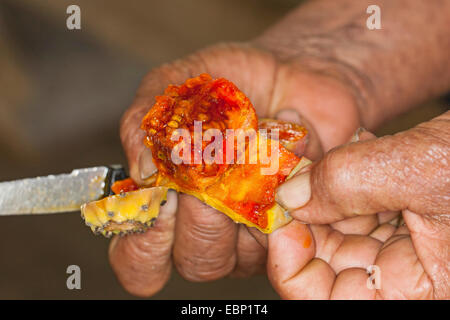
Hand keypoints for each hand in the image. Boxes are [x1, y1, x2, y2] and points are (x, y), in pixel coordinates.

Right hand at [109, 42, 361, 296]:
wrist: (290, 74)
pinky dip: (286, 184)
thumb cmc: (224, 89)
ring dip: (249, 198)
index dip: (146, 243)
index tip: (164, 199)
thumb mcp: (173, 90)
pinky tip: (287, 145)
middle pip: (197, 261)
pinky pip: (291, 229)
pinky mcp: (295, 225)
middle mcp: (210, 230)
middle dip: (204, 216)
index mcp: (169, 209)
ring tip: (254, 146)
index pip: (141, 261)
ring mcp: (255, 235)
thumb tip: (141, 172)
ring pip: (248, 253)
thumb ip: (145, 125)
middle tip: (215, 167)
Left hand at [271, 112, 449, 298]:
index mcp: (425, 295)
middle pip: (328, 264)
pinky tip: (361, 150)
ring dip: (327, 192)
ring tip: (331, 155)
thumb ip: (349, 183)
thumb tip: (291, 196)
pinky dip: (353, 180)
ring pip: (342, 231)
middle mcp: (415, 282)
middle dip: (305, 217)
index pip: (325, 302)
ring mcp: (414, 251)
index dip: (291, 265)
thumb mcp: (425, 168)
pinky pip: (366, 208)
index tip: (279, 217)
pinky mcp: (416, 221)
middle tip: (290, 174)